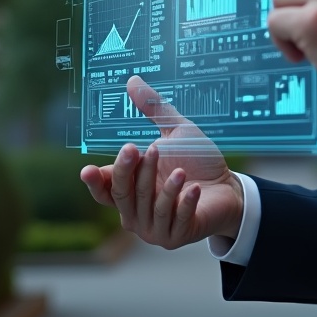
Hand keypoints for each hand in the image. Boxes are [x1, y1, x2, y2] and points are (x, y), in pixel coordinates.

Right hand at [80, 76, 243, 248]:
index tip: (87, 170)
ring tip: (180, 171)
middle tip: (139, 148)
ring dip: (165, 189)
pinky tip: (194, 188)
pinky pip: (176, 219)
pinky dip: (185, 203)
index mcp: (130, 190)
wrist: (229, 186)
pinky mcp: (177, 236)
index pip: (104, 189)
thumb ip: (153, 110)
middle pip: (123, 195)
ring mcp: (155, 228)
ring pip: (151, 207)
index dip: (95, 181)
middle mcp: (136, 213)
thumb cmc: (197, 160)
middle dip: (130, 172)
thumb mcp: (175, 132)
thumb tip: (132, 80)